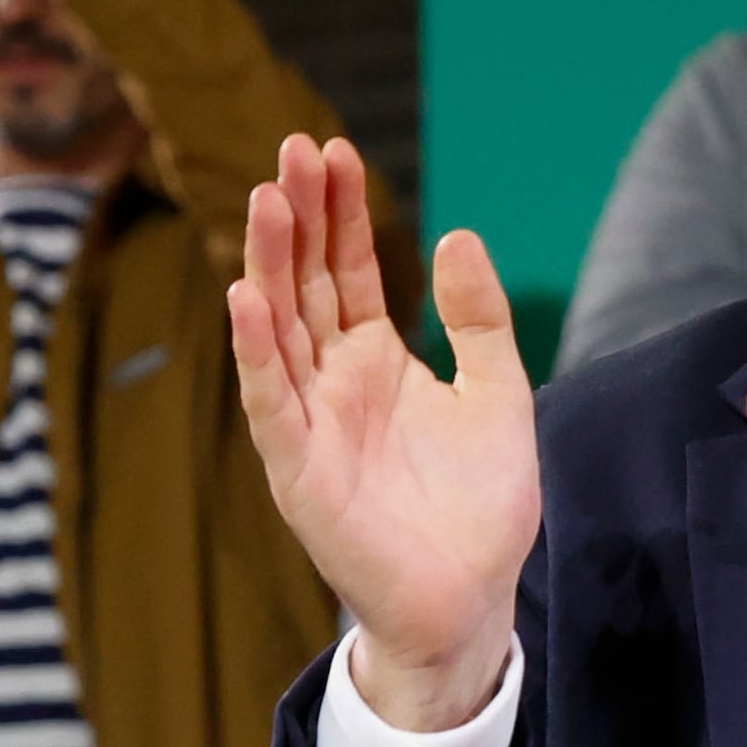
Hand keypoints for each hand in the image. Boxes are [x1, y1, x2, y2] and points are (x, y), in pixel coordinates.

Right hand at [231, 137, 537, 729]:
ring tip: (266, 200)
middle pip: (304, 284)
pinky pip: (270, 402)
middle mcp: (333, 382)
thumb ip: (478, 321)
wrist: (471, 598)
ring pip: (278, 330)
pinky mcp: (297, 469)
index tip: (334, 152)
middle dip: (297, 218)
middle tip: (291, 148)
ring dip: (267, 265)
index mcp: (376, 361)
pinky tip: (247, 298)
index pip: (346, 270)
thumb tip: (456, 238)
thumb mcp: (499, 395)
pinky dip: (256, 352)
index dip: (339, 213)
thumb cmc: (482, 507)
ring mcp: (310, 423)